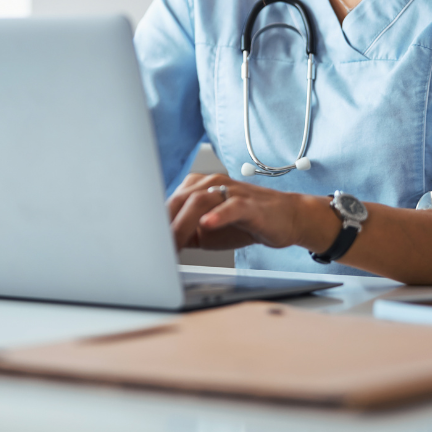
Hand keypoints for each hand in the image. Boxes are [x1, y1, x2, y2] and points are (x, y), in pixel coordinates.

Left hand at [167, 173, 306, 251]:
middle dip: (165, 223)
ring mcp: (231, 191)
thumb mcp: (208, 230)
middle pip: (180, 199)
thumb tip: (160, 247)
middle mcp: (212, 183)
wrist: (286, 217)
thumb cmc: (245, 222)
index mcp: (198, 187)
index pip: (170, 203)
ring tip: (173, 240)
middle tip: (155, 246)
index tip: (145, 242)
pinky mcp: (249, 204)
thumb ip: (185, 234)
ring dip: (183, 222)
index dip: (156, 222)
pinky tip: (207, 224)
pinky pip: (231, 206)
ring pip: (201, 200)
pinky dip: (218, 215)